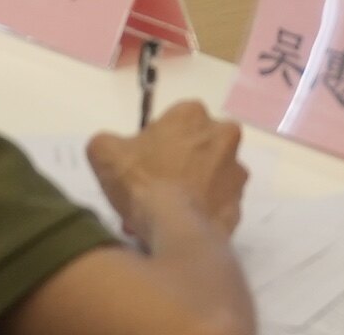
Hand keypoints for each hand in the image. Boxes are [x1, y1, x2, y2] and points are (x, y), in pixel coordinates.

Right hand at [86, 103, 246, 247]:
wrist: (173, 229)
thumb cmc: (140, 182)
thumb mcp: (104, 153)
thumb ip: (106, 142)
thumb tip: (111, 148)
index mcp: (191, 114)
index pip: (173, 121)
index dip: (156, 143)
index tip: (143, 164)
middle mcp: (224, 135)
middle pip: (197, 146)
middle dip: (180, 163)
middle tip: (155, 188)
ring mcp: (236, 173)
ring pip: (213, 176)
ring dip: (196, 188)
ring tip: (168, 213)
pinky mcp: (239, 206)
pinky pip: (219, 206)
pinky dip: (204, 213)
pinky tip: (183, 225)